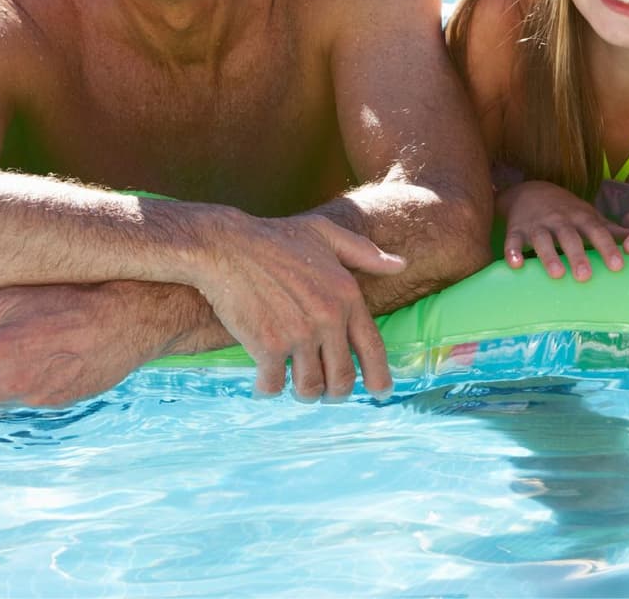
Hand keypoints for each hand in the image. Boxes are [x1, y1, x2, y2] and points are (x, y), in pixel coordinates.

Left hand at [0, 282, 177, 406]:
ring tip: (24, 359)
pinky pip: (29, 401)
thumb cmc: (72, 300)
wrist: (129, 320)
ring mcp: (33, 398)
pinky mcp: (56, 404)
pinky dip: (30, 388)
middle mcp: (8, 383)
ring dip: (0, 387)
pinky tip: (50, 364)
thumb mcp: (15, 297)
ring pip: (0, 402)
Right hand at [189, 209, 402, 399]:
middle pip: (342, 378)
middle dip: (336, 393)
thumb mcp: (327, 234)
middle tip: (326, 394)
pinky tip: (264, 382)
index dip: (379, 376)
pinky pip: (274, 385)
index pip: (373, 347)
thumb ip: (365, 252)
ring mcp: (298, 335)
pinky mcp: (267, 347)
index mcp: (347, 296)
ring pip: (310, 387)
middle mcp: (328, 318)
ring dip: (304, 393)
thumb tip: (402, 265)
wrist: (226, 246)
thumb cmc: (275, 238)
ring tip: (296, 386)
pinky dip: (268, 388)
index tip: (380, 393)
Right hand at [501, 180, 623, 281]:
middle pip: (569, 237)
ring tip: (557, 274)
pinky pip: (512, 241)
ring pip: (542, 240)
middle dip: (578, 255)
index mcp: (580, 217)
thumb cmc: (566, 210)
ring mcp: (537, 225)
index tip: (618, 265)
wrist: (530, 190)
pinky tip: (515, 265)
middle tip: (586, 277)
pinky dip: (512, 252)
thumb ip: (610, 230)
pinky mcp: (516, 230)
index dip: (607, 248)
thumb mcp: (588, 215)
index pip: (596, 232)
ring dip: (549, 256)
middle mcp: (559, 220)